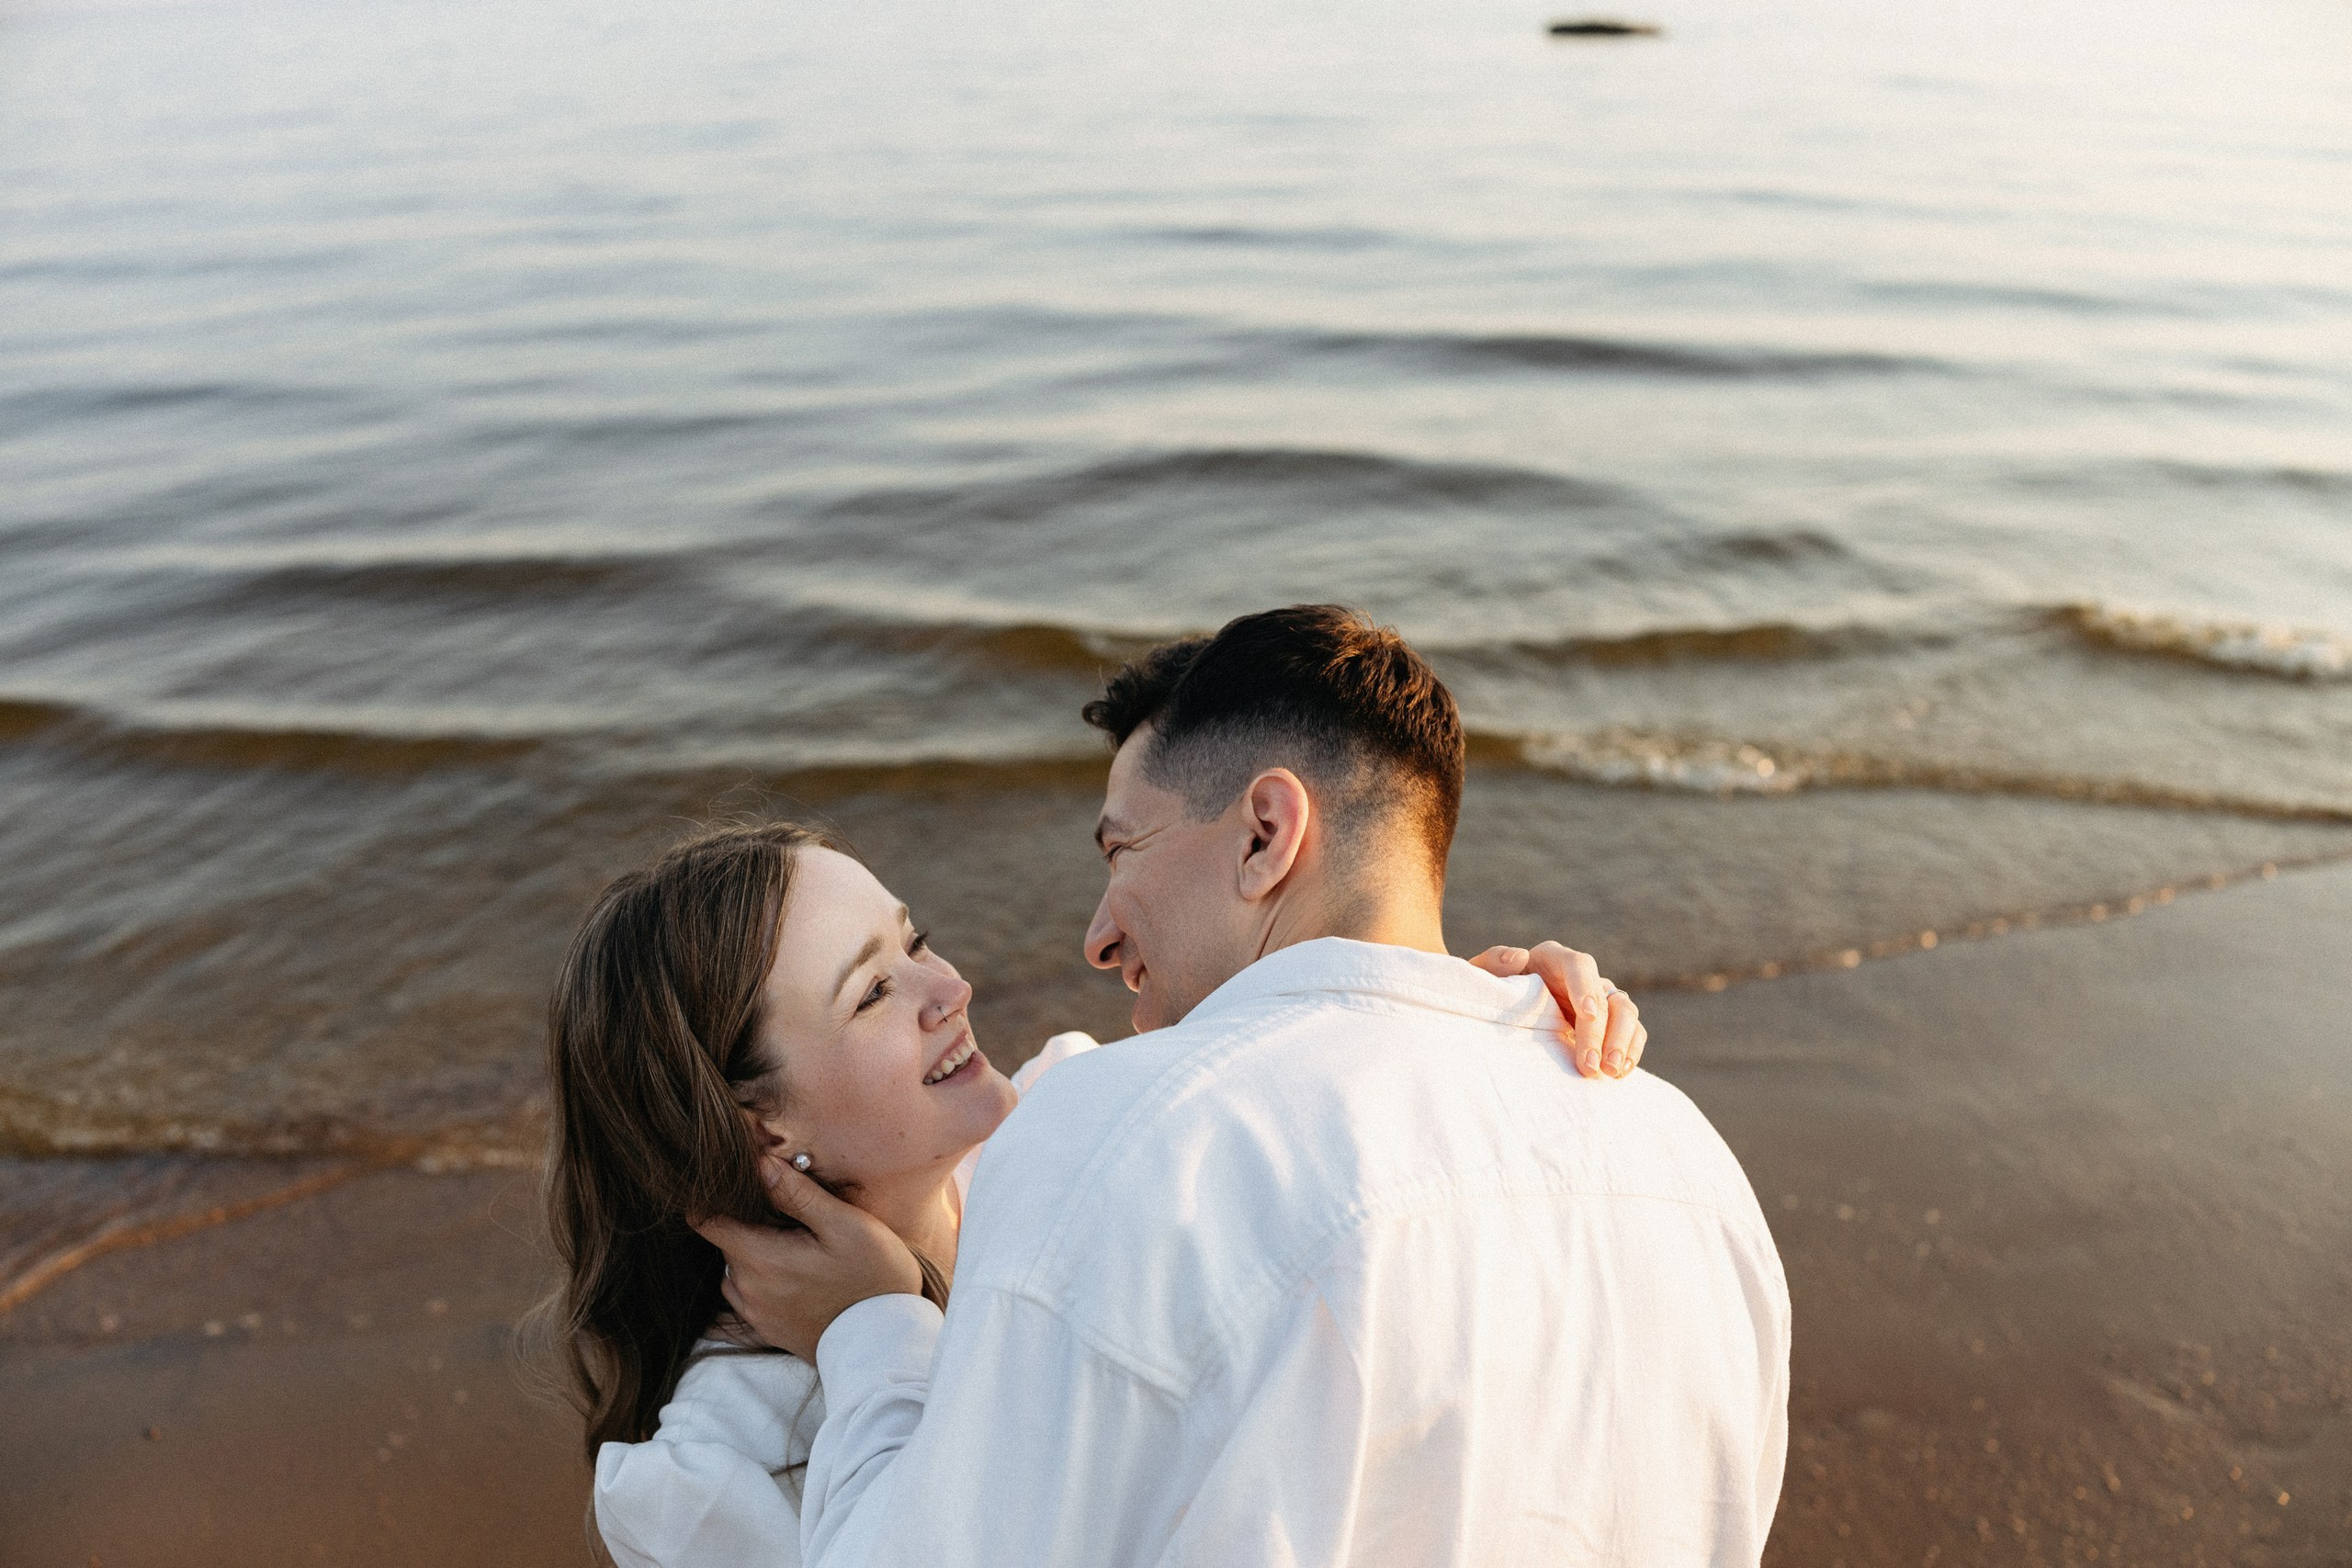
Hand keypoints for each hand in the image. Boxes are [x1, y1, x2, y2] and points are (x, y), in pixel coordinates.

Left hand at [691, 1157, 924, 1361]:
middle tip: (787, 1215)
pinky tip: (796, 1274)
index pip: (706, 1222)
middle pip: (726, 1243)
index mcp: (761, 1259)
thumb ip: (798, 1194)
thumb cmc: (872, 1277)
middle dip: (747, 1224)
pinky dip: (761, 1279)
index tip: (733, 1186)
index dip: (712, 1198)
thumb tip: (760, 1164)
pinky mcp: (767, 1330)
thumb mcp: (845, 1225)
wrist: (886, 1341)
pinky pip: (747, 1294)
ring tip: (794, 1246)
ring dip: (753, 1253)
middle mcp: (748, 1290)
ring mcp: (756, 1314)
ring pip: (735, 1269)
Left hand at [1468, 940, 1645, 1078]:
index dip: (1586, 988)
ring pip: (1626, 1013)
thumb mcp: (1481, 977)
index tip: (1588, 1015)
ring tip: (1608, 1073)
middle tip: (1591, 1066)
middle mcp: (1582, 977)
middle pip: (1607, 996)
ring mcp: (1598, 1000)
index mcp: (1553, 959)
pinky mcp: (1606, 1025)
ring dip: (1622, 1043)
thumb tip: (1519, 957)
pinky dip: (1630, 1051)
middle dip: (1604, 1032)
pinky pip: (1631, 1033)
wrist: (1497, 1013)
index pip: (1580, 965)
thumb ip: (1493, 963)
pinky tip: (1618, 1074)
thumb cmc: (1489, 993)